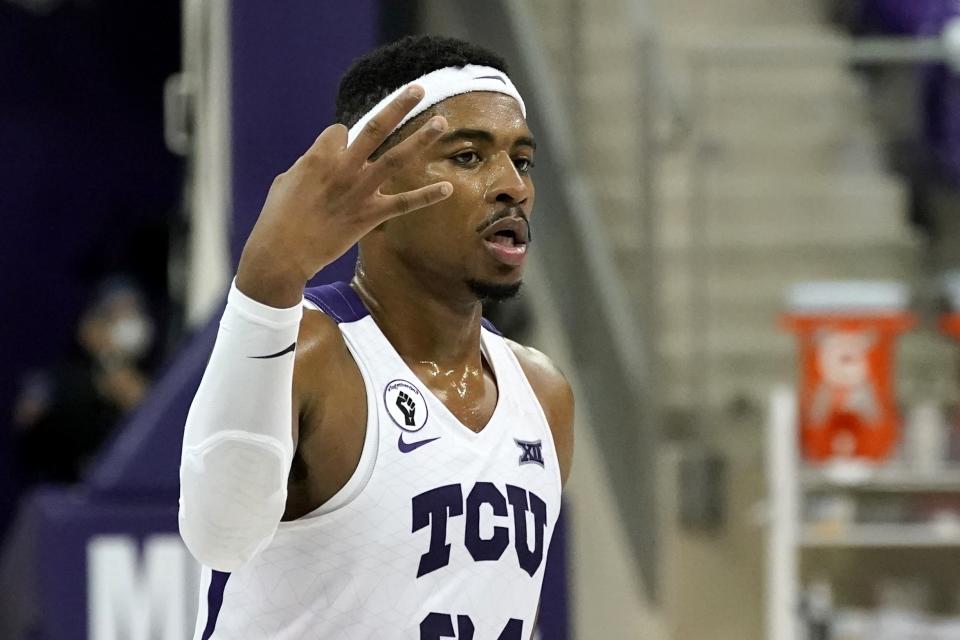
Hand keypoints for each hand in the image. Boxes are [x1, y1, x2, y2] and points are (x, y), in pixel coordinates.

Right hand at [236, 85, 451, 306]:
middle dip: (398, 106)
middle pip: (375, 128)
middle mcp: (343, 168)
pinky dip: (426, 196)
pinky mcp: (370, 215)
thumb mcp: (286, 181)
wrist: (283, 253)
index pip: (341, 132)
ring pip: (396, 159)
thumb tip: (323, 159)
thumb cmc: (278, 217)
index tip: (339, 151)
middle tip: (418, 89)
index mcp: (319, 156)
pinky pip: (403, 203)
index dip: (341, 140)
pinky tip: (448, 188)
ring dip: (420, 139)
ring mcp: (360, 192)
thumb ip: (309, 165)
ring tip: (441, 122)